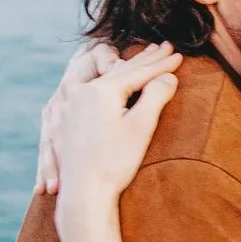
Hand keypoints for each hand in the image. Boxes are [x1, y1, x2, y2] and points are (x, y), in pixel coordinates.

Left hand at [50, 43, 182, 220]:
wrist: (83, 195)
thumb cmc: (114, 164)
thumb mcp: (141, 127)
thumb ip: (156, 96)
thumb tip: (169, 77)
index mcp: (98, 90)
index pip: (137, 72)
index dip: (160, 64)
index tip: (178, 55)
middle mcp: (78, 91)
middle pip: (118, 70)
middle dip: (143, 59)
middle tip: (164, 47)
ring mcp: (66, 104)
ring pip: (99, 76)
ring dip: (122, 65)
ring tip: (140, 54)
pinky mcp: (62, 118)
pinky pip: (85, 88)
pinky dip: (103, 79)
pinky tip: (108, 77)